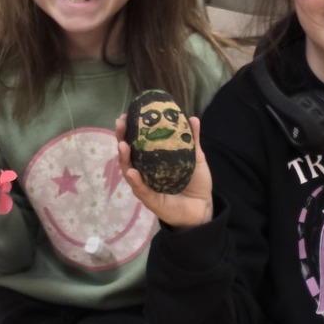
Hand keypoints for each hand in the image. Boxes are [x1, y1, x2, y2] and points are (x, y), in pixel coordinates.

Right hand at [116, 114, 212, 228]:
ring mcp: (146, 186)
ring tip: (122, 145)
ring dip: (124, 158)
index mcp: (152, 161)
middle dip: (121, 138)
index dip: (130, 130)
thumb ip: (192, 140)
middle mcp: (145, 172)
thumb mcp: (196, 158)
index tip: (126, 115)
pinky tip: (132, 171)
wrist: (203, 207)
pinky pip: (141, 190)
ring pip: (129, 171)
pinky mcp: (151, 200)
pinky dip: (135, 180)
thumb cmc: (195, 183)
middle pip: (128, 155)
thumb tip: (192, 118)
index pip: (137, 143)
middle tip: (120, 124)